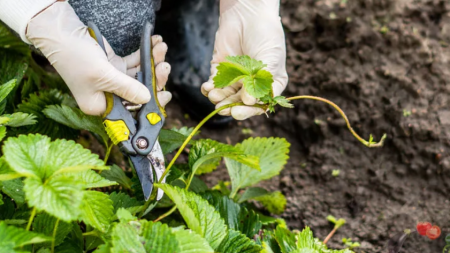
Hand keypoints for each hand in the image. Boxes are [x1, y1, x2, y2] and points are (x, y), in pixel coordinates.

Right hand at [26, 1, 170, 115]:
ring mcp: (112, 80)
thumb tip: (148, 98)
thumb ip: (127, 88)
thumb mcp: (103, 75)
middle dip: (154, 80)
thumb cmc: (74, 56)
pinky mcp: (114, 66)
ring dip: (152, 63)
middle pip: (139, 94)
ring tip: (161, 48)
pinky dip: (144, 55)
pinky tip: (154, 44)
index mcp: (100, 106)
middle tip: (164, 67)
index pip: (130, 113)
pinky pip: (134, 63)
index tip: (164, 95)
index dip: (149, 106)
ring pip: (139, 76)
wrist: (61, 31)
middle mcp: (107, 96)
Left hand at [201, 0, 287, 119]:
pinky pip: (214, 85)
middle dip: (231, 107)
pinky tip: (207, 88)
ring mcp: (236, 78)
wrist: (248, 13)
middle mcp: (252, 85)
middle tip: (223, 109)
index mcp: (269, 84)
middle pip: (241, 103)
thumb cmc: (266, 35)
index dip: (249, 111)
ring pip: (226, 96)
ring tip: (214, 96)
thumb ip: (262, 82)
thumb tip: (249, 101)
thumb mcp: (271, 59)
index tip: (238, 112)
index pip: (260, 104)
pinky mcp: (220, 70)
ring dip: (219, 99)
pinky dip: (209, 89)